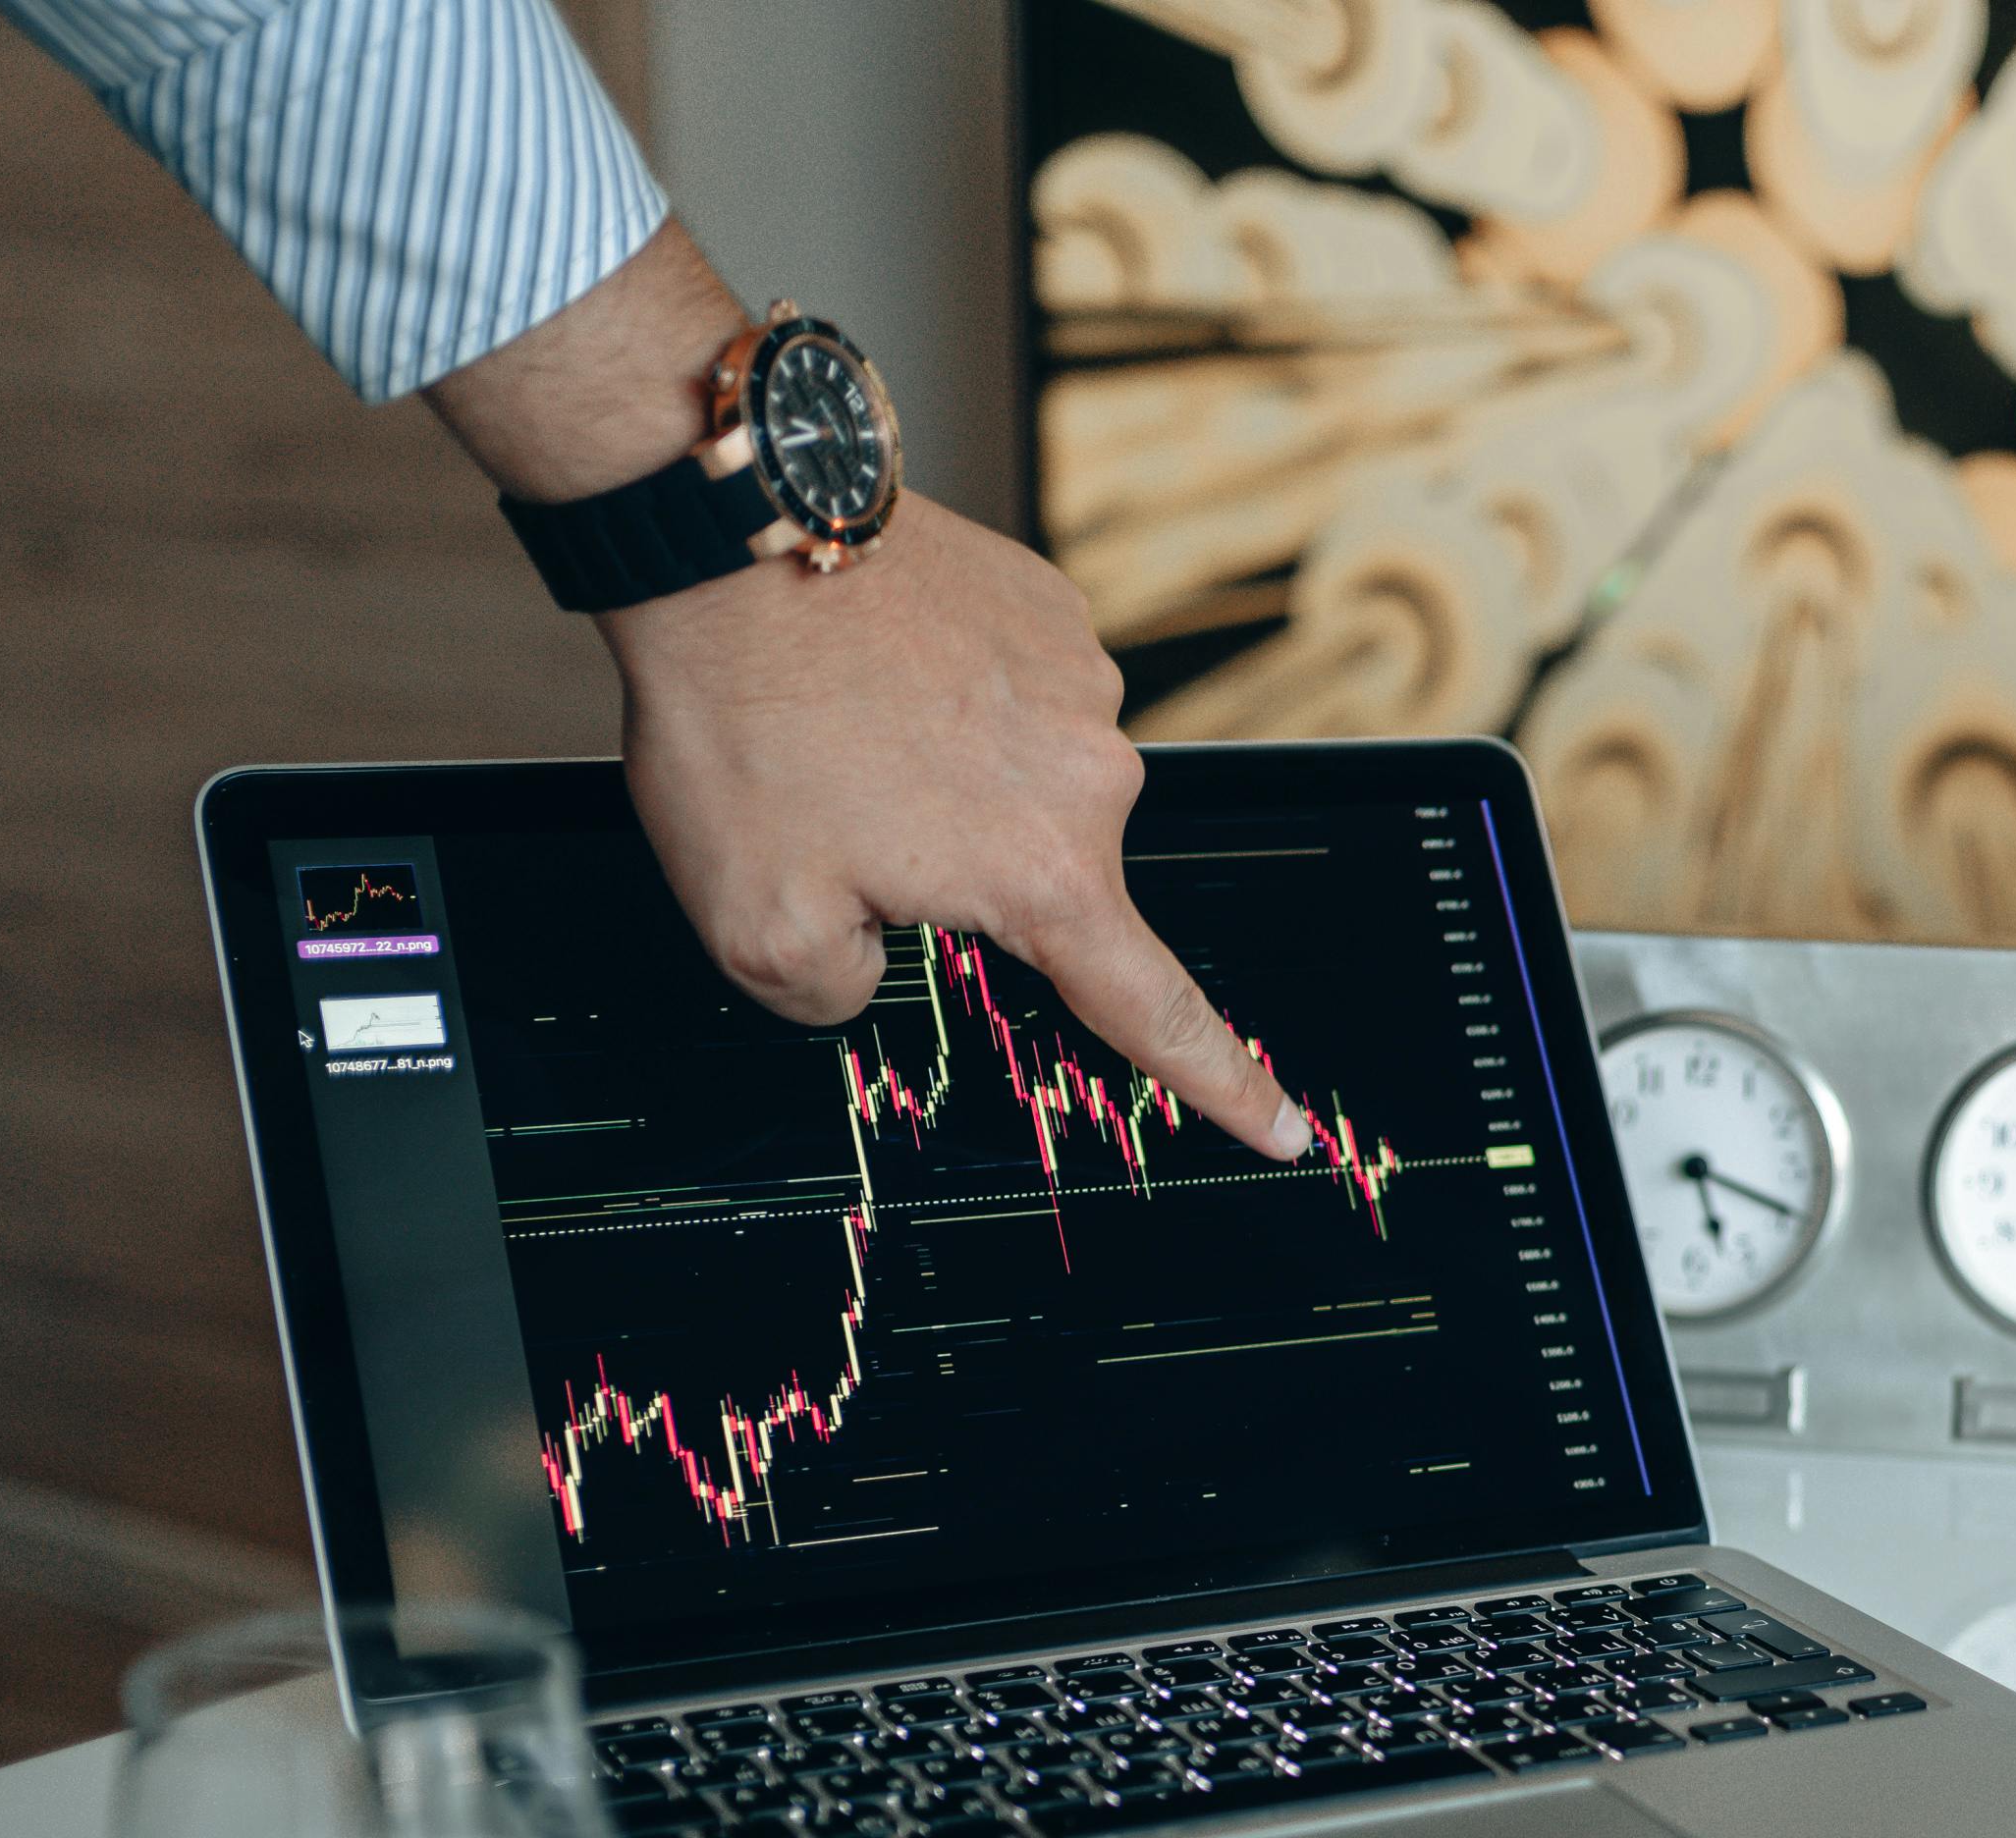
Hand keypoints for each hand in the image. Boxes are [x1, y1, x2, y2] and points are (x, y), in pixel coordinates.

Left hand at [602, 510, 1311, 1158]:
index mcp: (1044, 874)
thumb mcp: (757, 931)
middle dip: (952, 871)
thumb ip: (838, 996)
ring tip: (840, 728)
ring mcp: (1077, 678)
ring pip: (1017, 777)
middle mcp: (1091, 775)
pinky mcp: (1046, 605)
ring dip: (942, 773)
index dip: (1226, 1086)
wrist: (730, 531)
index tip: (1285, 1129)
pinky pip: (1007, 686)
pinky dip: (943, 693)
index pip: (1156, 1014)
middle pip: (1041, 874)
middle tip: (837, 818)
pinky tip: (869, 670)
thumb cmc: (748, 723)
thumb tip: (868, 962)